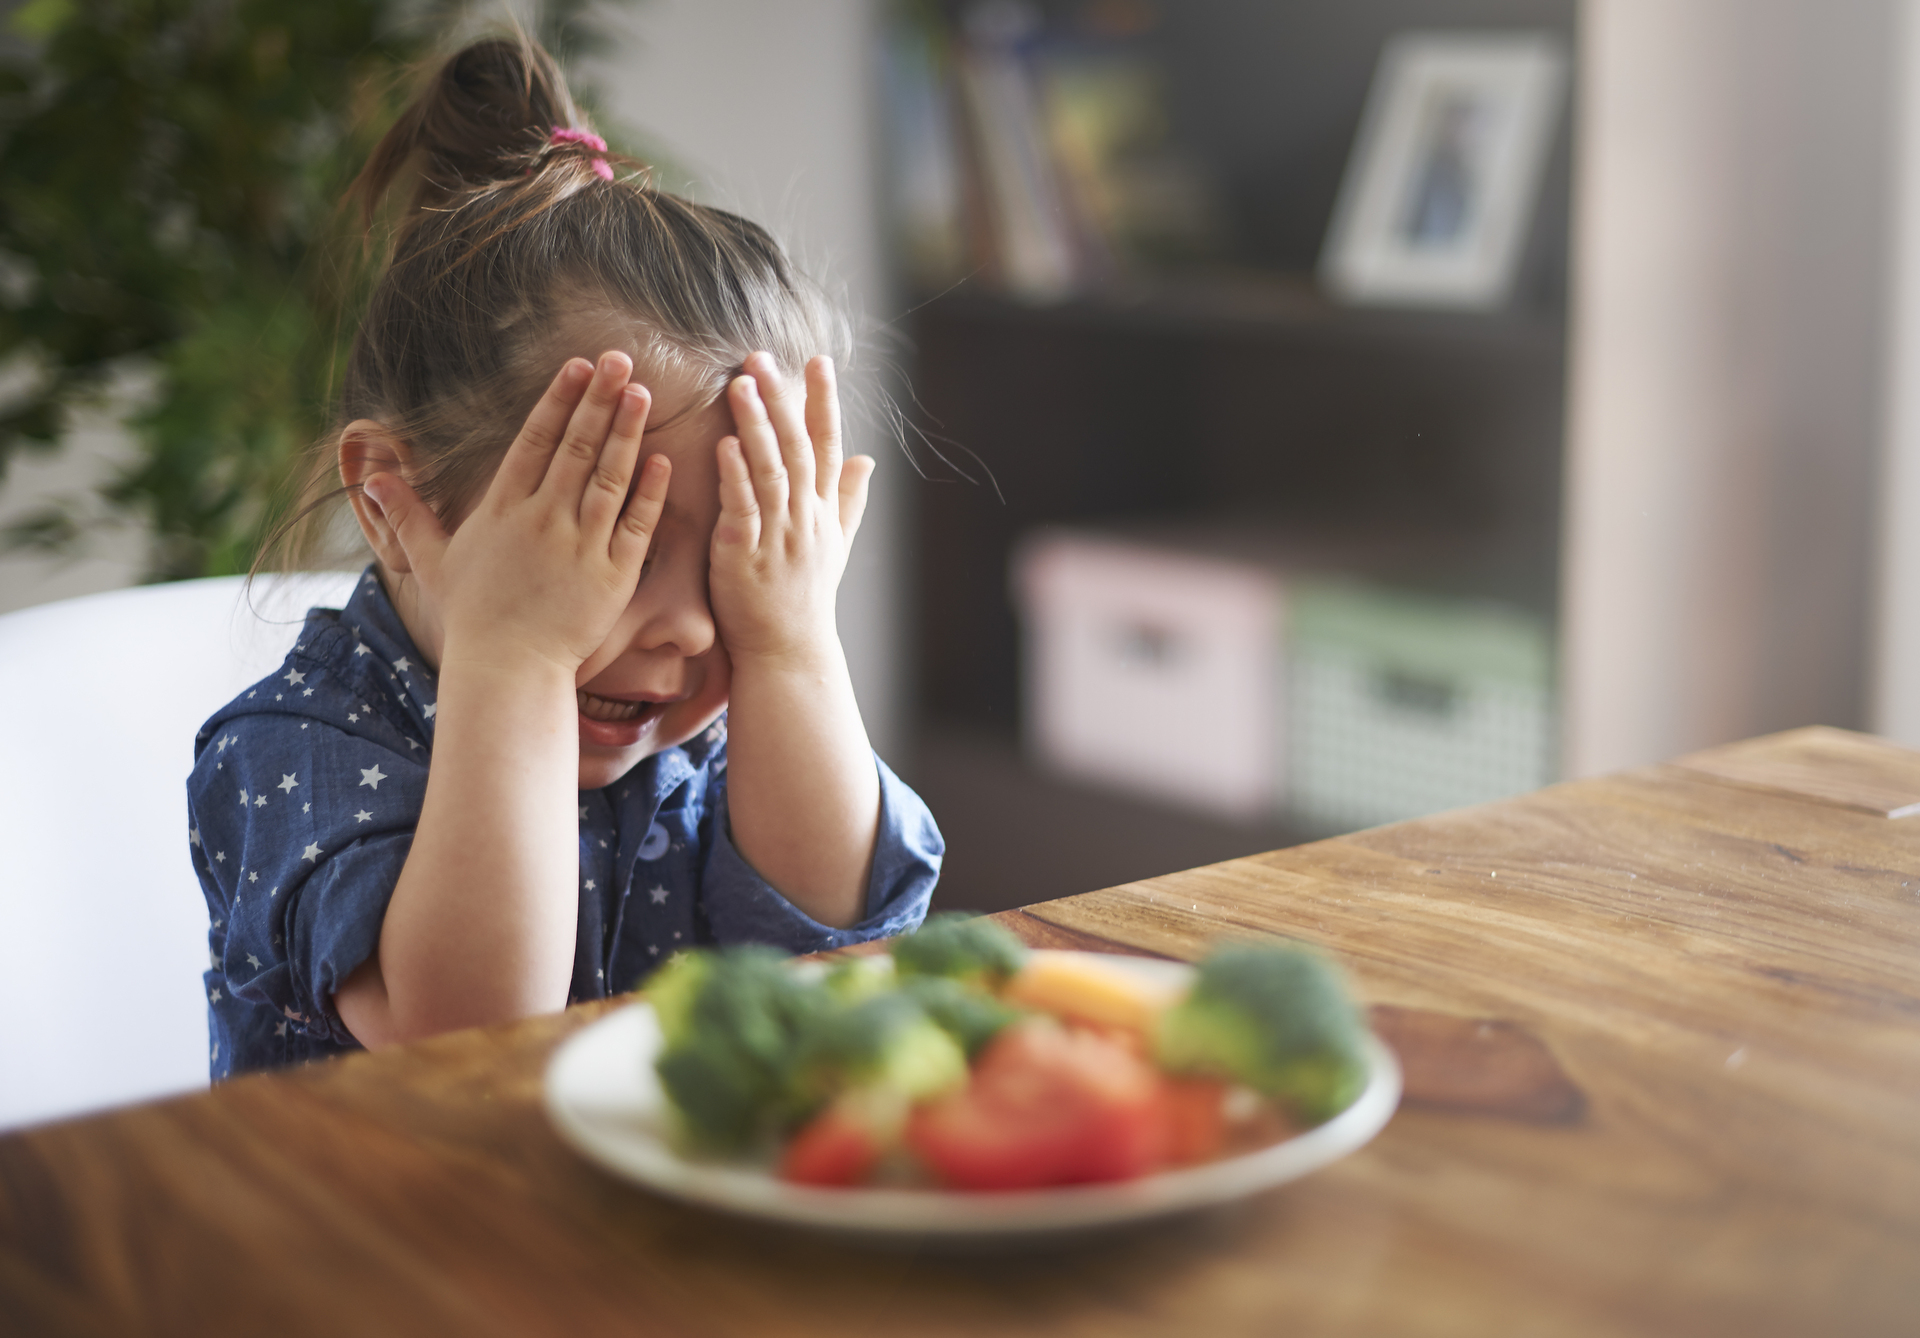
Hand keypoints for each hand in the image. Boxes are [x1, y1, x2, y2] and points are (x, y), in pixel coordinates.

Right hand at [363, 352, 669, 674]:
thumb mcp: (433, 561)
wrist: (507, 669)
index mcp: (503, 509)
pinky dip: (650, 492)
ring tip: (643, 393)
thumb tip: (371, 478)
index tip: (577, 365)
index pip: (535, 441)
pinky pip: (636, 524)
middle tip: (620, 359)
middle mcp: (543, 519)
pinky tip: (662, 459)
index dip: (558, 400)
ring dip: (627, 432)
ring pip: (609, 477)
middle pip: (576, 447)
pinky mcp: (613, 575)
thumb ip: (408, 515)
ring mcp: (581, 545)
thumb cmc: (473, 617)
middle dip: (598, 399)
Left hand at [709, 352, 873, 667]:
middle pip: (798, 448)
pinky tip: (723, 445)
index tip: (818, 361)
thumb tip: (869, 460)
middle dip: (782, 400)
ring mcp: (777, 536)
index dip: (823, 402)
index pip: (828, 446)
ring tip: (740, 385)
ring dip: (756, 426)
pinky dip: (734, 476)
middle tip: (761, 358)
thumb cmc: (805, 600)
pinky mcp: (744, 556)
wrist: (788, 653)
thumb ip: (848, 500)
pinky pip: (743, 509)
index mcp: (823, 511)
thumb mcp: (835, 547)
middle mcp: (805, 519)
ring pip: (770, 470)